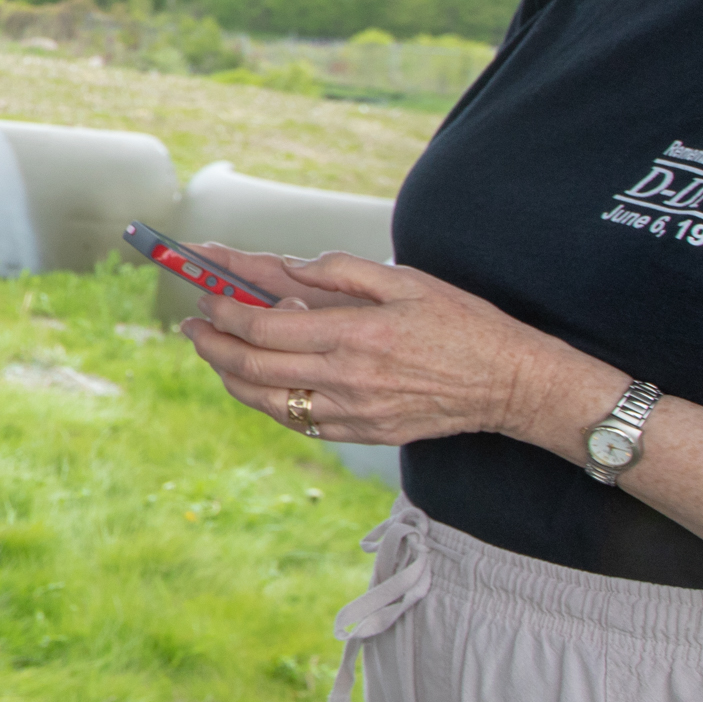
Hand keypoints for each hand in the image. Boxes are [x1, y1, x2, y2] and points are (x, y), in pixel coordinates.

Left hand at [181, 249, 618, 451]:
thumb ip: (338, 271)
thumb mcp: (404, 280)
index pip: (262, 326)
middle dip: (210, 344)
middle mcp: (346, 379)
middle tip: (192, 327)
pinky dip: (265, 401)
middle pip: (251, 366)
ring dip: (228, 376)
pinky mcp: (362, 433)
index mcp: (354, 335)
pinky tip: (256, 383)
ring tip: (213, 354)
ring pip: (265, 400)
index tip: (204, 295)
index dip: (223, 310)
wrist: (510, 384)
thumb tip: (286, 267)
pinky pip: (296, 422)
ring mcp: (352, 412)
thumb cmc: (461, 324)